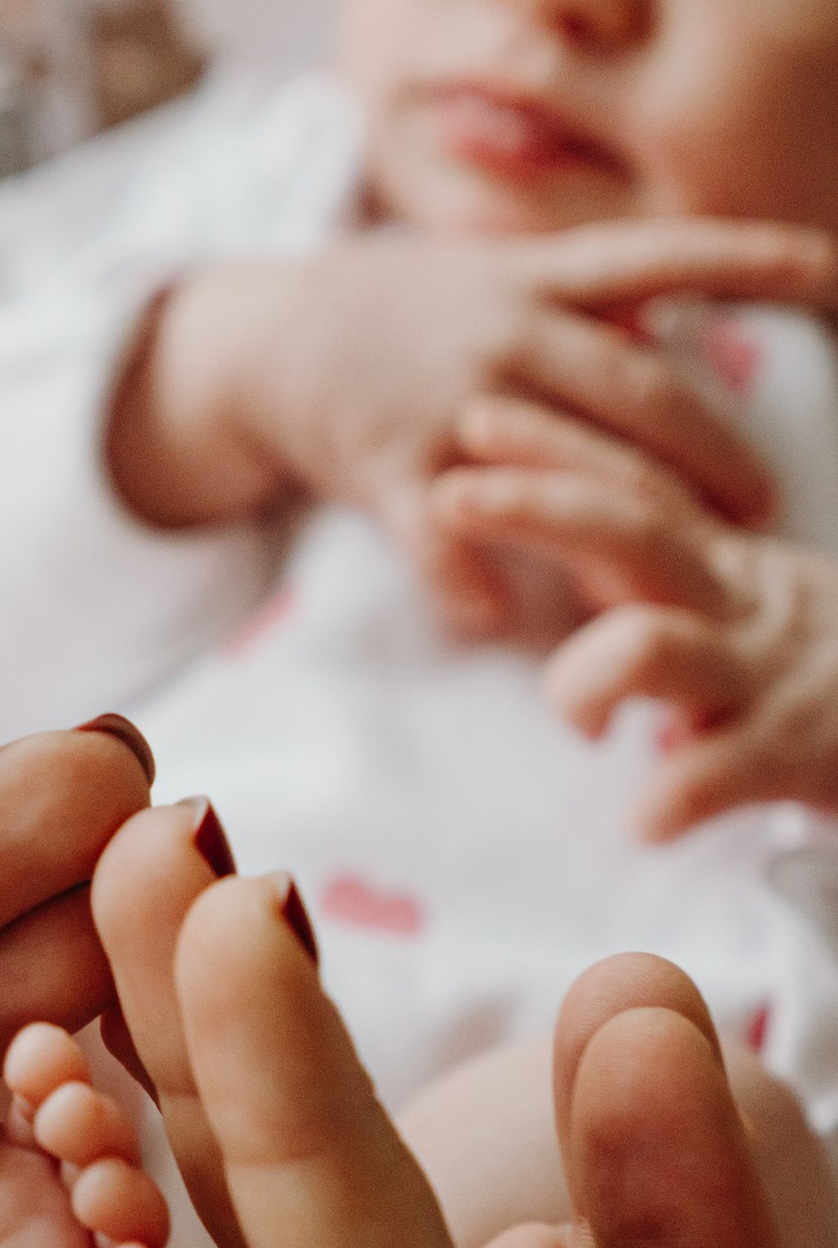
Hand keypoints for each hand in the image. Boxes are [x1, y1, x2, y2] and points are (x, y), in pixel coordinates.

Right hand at [110, 219, 827, 633]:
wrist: (263, 341)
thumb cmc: (400, 320)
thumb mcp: (492, 281)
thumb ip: (578, 308)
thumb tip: (672, 330)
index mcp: (541, 279)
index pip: (664, 254)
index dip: (753, 258)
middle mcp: (504, 329)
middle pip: (636, 391)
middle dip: (712, 455)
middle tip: (766, 509)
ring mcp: (445, 396)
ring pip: (556, 469)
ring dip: (617, 533)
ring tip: (663, 591)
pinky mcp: (384, 460)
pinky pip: (437, 535)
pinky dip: (466, 583)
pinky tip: (494, 621)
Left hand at [435, 430, 837, 826]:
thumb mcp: (760, 619)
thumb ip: (683, 595)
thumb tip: (591, 589)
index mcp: (729, 577)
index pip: (634, 492)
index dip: (555, 453)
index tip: (477, 423)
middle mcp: (740, 611)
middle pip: (631, 533)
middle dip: (538, 507)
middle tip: (453, 493)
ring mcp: (763, 679)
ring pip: (648, 648)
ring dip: (586, 684)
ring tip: (585, 727)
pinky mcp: (794, 754)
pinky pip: (706, 775)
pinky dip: (664, 802)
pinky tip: (646, 823)